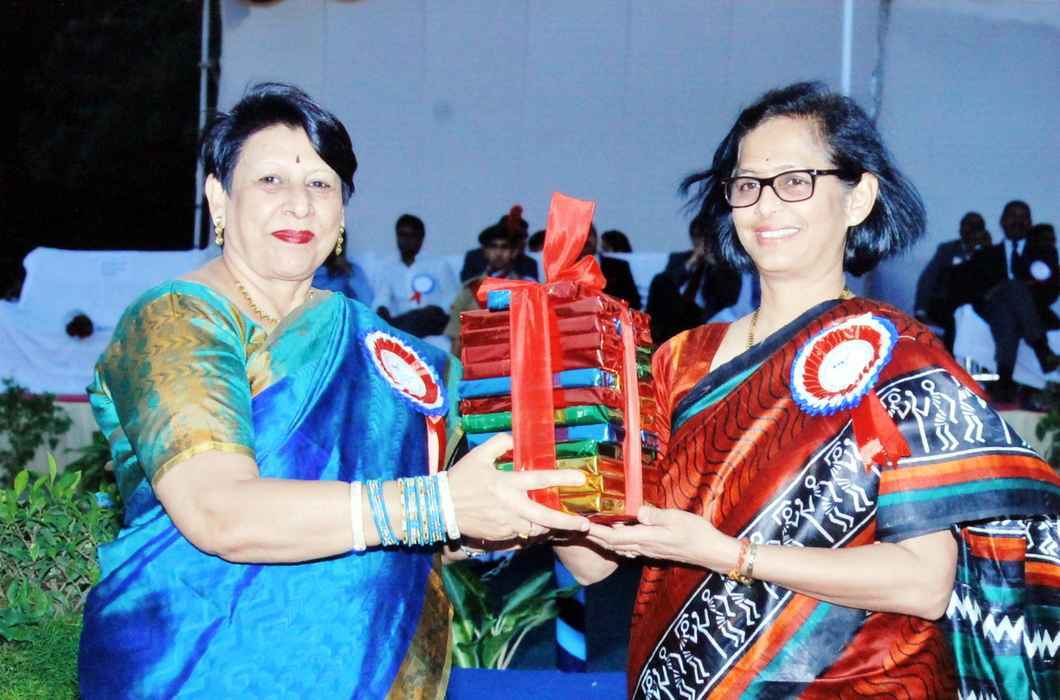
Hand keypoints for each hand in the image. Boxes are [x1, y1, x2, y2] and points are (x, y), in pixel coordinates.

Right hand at [447, 433, 589, 541]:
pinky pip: (521, 535)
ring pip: (535, 529)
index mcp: (506, 484)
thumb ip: (499, 444)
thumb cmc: (460, 479)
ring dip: (548, 526)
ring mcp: (505, 524)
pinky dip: (530, 530)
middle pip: (545, 516)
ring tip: (561, 524)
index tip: (581, 478)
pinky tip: (533, 525)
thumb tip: (514, 440)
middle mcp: (510, 506)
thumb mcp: (478, 455)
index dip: (562, 478)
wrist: (440, 507)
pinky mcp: (500, 535)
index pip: (540, 480)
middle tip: (584, 524)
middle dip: (567, 521)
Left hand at [586, 505, 738, 570]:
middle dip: (595, 536)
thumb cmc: (697, 533)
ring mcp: (649, 552)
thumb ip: (655, 515)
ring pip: (620, 547)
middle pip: (613, 544)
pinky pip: (630, 549)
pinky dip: (618, 543)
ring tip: (592, 530)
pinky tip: (616, 537)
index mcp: (647, 538)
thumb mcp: (676, 518)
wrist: (711, 552)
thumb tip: (636, 511)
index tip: (582, 525)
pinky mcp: (654, 551)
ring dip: (605, 540)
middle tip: (579, 526)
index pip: (615, 537)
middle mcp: (644, 548)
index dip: (597, 532)